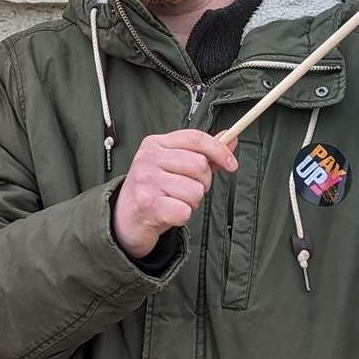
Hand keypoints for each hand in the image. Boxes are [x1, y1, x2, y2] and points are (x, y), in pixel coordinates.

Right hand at [112, 130, 237, 259]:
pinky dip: (183, 216)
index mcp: (155, 143)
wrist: (125, 220)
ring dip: (192, 203)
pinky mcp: (147, 204)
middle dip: (203, 183)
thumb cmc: (154, 190)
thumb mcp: (175, 166)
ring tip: (175, 202)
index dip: (219, 150)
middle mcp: (148, 158)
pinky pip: (185, 211)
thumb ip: (203, 153)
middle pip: (199, 165)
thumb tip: (231, 137)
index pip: (195, 138)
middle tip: (187, 190)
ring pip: (195, 190)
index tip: (232, 164)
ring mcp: (146, 181)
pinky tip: (169, 214)